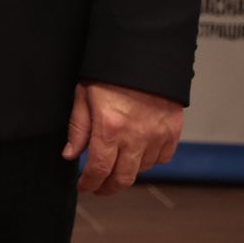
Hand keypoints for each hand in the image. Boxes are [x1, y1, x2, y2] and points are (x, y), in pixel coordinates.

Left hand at [63, 80, 182, 195]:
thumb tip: (70, 155)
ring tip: (115, 164)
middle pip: (122, 178)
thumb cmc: (110, 72)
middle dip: (107, 188)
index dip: (89, 183)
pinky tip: (137, 153)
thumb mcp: (84, 94)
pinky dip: (149, 160)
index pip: (98, 169)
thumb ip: (78, 127)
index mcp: (109, 127)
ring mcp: (157, 136)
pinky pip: (161, 158)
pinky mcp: (172, 132)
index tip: (83, 186)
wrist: (145, 54)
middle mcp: (135, 136)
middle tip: (98, 187)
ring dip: (127, 172)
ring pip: (142, 169)